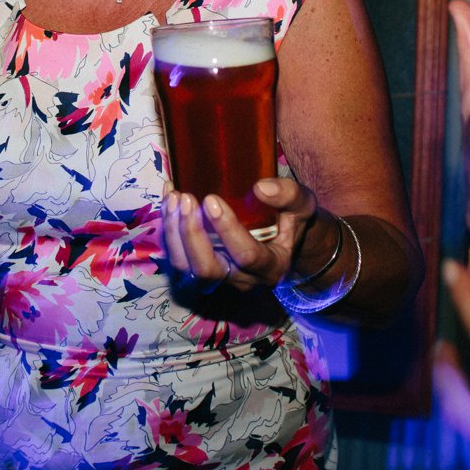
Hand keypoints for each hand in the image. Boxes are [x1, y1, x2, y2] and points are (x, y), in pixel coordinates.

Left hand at [160, 177, 315, 292]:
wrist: (281, 241)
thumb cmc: (291, 221)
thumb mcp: (302, 205)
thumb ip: (288, 195)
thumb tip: (260, 188)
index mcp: (270, 267)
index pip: (246, 256)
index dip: (226, 229)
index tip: (211, 199)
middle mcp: (242, 280)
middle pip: (207, 270)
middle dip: (191, 234)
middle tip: (186, 198)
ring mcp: (217, 279)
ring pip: (185, 269)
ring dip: (174, 233)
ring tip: (173, 198)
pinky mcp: (198, 272)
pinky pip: (176, 259)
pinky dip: (167, 229)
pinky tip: (168, 198)